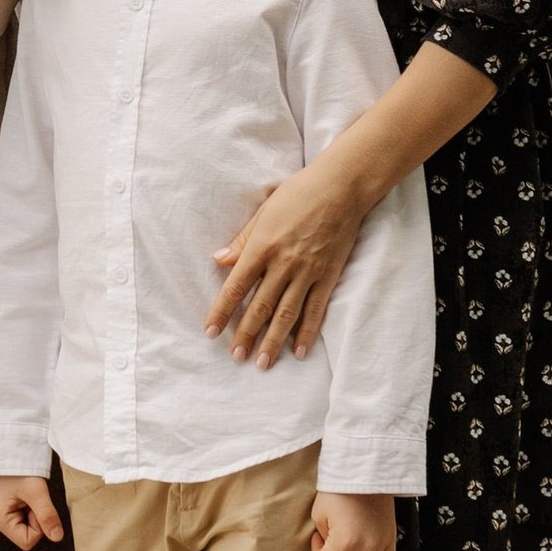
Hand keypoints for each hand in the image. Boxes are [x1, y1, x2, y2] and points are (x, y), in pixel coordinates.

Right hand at [0, 473, 64, 550]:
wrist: (10, 450)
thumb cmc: (18, 467)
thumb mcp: (37, 492)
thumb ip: (47, 515)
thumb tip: (57, 537)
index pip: (27, 541)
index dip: (38, 526)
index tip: (35, 506)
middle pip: (26, 535)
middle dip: (35, 519)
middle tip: (31, 499)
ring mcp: (1, 515)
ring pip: (27, 527)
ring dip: (34, 513)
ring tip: (28, 495)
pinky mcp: (6, 509)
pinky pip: (24, 518)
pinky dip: (30, 508)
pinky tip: (26, 495)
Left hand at [209, 155, 367, 363]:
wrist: (341, 187)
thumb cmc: (298, 194)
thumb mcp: (263, 212)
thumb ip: (242, 241)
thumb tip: (219, 261)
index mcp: (262, 246)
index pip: (236, 287)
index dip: (222, 312)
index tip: (210, 332)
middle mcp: (283, 264)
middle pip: (260, 307)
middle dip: (246, 334)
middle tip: (236, 356)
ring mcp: (308, 272)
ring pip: (287, 315)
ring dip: (273, 341)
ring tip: (263, 363)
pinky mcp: (329, 276)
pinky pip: (316, 310)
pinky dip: (306, 333)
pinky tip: (298, 352)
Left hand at [310, 490, 399, 550]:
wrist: (365, 473)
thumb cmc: (338, 491)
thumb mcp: (319, 514)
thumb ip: (322, 539)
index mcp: (345, 541)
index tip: (319, 536)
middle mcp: (366, 548)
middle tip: (331, 538)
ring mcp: (381, 545)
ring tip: (347, 545)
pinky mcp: (391, 540)